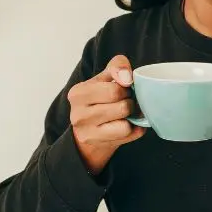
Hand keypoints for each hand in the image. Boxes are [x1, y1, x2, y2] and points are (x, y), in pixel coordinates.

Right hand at [67, 55, 144, 173]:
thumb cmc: (100, 98)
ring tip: (126, 113)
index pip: (114, 90)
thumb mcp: (105, 77)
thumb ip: (117, 66)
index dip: (126, 88)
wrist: (89, 129)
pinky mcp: (98, 145)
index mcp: (77, 93)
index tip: (124, 88)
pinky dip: (133, 129)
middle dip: (130, 102)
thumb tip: (127, 77)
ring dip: (132, 117)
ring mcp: (87, 132)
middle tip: (127, 101)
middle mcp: (78, 115)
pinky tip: (126, 124)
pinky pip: (127, 135)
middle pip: (122, 107)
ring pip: (125, 124)